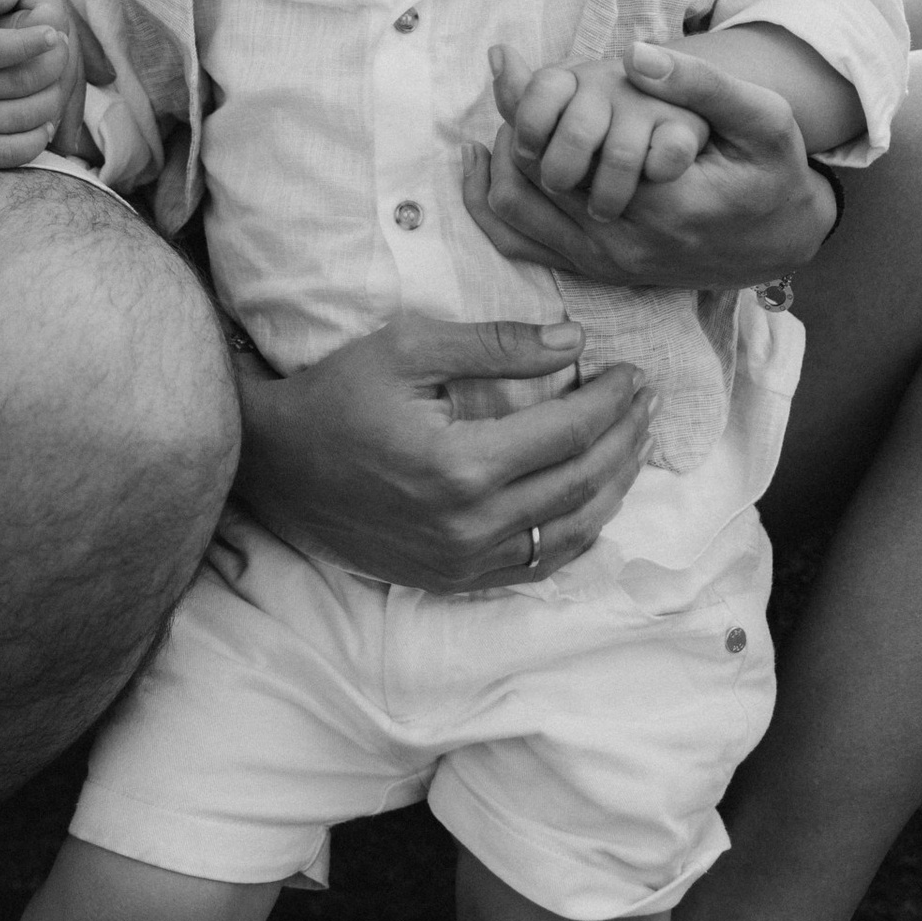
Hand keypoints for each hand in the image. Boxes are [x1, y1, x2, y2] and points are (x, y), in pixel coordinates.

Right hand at [0, 0, 88, 168]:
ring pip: (25, 117)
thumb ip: (41, 11)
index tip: (54, 35)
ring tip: (54, 86)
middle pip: (23, 82)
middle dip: (57, 66)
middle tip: (60, 52)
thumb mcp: (17, 8)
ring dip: (54, 102)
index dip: (27, 44)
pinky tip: (46, 123)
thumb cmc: (5, 31)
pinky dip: (37, 140)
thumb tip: (53, 28)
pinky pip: (9, 153)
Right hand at [234, 313, 647, 592]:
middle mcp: (470, 523)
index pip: (569, 430)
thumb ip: (496, 345)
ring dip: (614, 486)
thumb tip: (574, 341)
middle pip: (582, 481)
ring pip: (571, 531)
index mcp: (461, 464)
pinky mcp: (453, 579)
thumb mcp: (408, 347)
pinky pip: (538, 564)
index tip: (632, 371)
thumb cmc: (337, 394)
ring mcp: (463, 560)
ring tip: (633, 445)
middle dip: (625, 437)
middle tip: (644, 401)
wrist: (276, 464)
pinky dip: (578, 532)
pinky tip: (594, 499)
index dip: (611, 398)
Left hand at [464, 40, 832, 291]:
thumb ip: (703, 85)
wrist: (783, 239)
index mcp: (662, 206)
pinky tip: (495, 160)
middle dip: (511, 127)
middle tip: (507, 80)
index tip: (513, 64)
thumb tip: (636, 54)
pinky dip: (498, 203)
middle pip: (530, 180)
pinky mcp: (598, 274)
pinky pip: (523, 245)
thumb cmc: (773, 173)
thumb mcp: (762, 120)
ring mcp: (608, 266)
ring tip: (506, 114)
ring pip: (516, 215)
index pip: (559, 152)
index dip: (528, 105)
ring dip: (497, 164)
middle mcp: (624, 246)